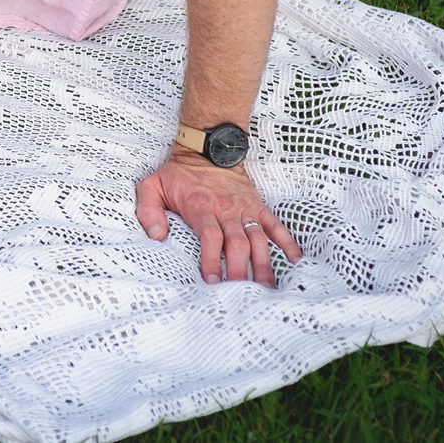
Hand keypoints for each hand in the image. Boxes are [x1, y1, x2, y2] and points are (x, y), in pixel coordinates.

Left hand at [135, 146, 301, 285]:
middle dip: (239, 270)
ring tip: (266, 288)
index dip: (212, 260)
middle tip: (240, 295)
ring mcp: (244, 208)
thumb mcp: (151, 186)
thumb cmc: (177, 174)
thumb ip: (148, 211)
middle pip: (237, 243)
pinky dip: (287, 242)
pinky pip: (275, 225)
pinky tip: (294, 260)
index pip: (210, 237)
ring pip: (257, 239)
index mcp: (200, 206)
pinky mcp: (257, 205)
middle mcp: (226, 209)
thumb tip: (156, 237)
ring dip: (263, 264)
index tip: (211, 282)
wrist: (206, 148)